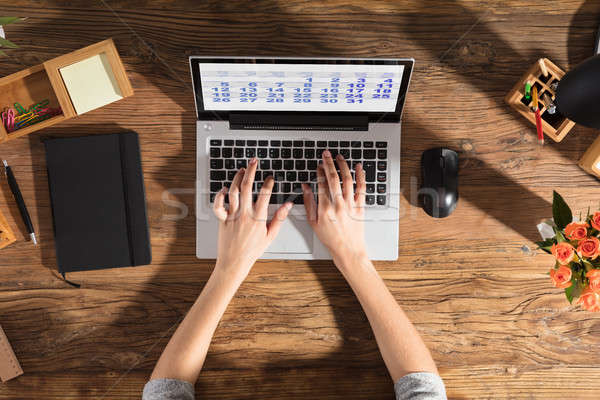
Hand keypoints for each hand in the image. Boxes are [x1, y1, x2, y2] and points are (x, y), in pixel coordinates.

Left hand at [213, 158, 291, 279]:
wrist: (234, 262)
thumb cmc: (252, 250)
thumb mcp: (270, 235)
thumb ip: (279, 218)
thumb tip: (287, 205)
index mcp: (258, 218)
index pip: (265, 194)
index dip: (269, 183)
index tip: (270, 178)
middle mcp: (244, 214)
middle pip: (248, 187)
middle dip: (252, 171)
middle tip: (254, 161)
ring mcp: (232, 215)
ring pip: (234, 191)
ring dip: (237, 178)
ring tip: (242, 170)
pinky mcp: (222, 219)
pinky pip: (218, 204)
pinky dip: (220, 195)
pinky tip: (225, 188)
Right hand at [302, 150, 367, 262]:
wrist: (348, 249)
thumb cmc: (330, 238)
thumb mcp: (313, 222)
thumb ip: (309, 203)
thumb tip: (306, 187)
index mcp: (325, 208)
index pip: (321, 184)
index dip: (319, 172)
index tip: (319, 165)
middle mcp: (338, 205)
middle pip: (333, 178)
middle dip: (329, 163)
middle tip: (326, 154)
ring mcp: (351, 205)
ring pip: (347, 180)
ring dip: (343, 166)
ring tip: (339, 157)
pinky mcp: (361, 207)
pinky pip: (362, 188)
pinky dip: (361, 176)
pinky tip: (358, 167)